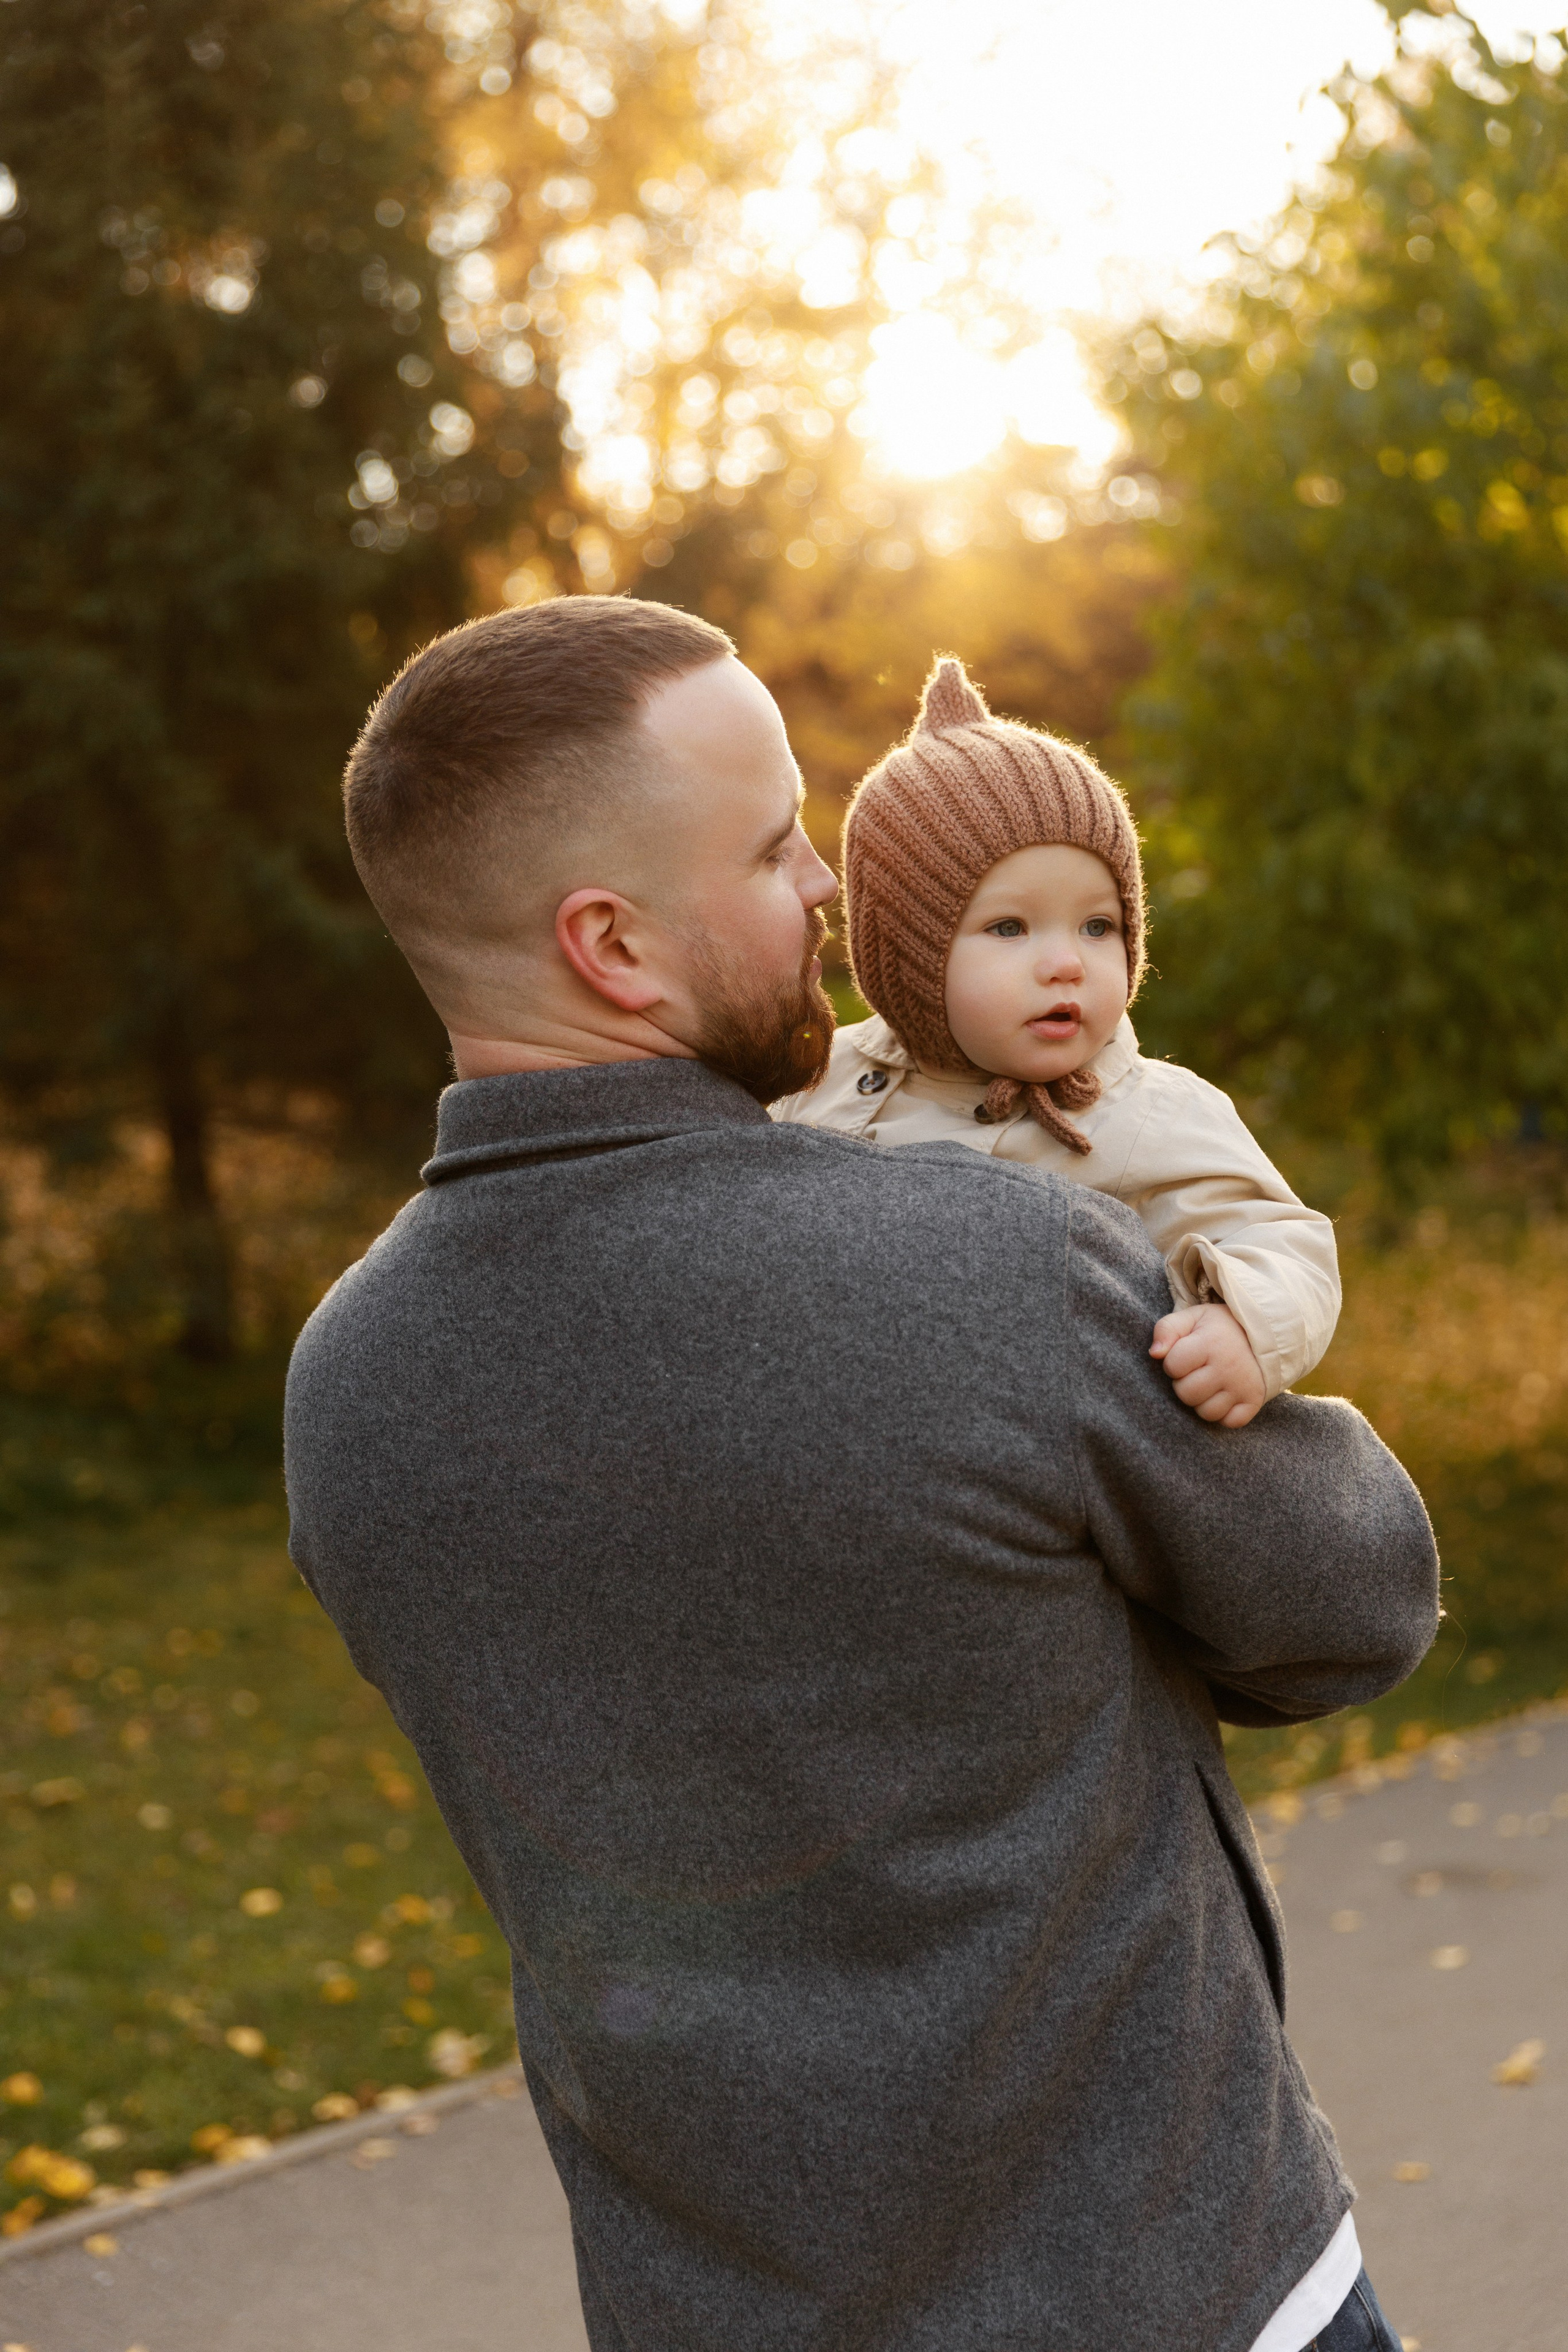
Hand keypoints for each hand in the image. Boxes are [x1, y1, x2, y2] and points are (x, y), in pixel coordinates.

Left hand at [1149, 1302, 1267, 1428]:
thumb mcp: (1193, 1317)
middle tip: (1197, 1371)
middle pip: (1187, 1394)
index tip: (1185, 1355)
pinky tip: (1222, 1396)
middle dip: (1184, 1383)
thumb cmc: (1219, 1328)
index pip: (1173, 1366)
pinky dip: (1223, 1414)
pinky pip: (1228, 1422)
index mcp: (1210, 1343)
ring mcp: (1242, 1386)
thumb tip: (1154, 1353)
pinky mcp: (1254, 1401)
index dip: (1173, 1362)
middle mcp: (1228, 1367)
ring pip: (1206, 1412)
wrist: (1262, 1333)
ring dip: (1202, 1401)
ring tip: (1209, 1383)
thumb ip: (1167, 1329)